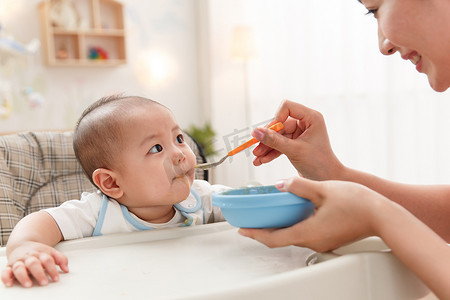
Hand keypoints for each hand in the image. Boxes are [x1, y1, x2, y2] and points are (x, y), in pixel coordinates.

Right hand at [1, 241, 68, 287]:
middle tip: (44, 282)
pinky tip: (10, 283)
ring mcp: (19, 261)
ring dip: (23, 276)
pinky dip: (6, 277)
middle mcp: (29, 257)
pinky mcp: (9, 266)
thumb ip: (60, 259)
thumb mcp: (50, 252)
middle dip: (39, 273)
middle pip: (34, 264)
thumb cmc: (37, 251)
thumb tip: (66, 269)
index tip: (56, 278)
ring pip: (19, 268)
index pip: (47, 260)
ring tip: (29, 284)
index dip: (52, 269)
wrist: (22, 244)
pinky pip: (6, 271)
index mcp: (40, 253)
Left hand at [238, 176, 383, 251]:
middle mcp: (314, 241)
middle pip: (281, 239)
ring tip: (267, 216)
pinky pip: (305, 234)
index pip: (274, 238)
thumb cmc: (358, 204)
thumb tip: (281, 184)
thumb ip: (298, 186)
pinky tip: (292, 214)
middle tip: (251, 223)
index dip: (256, 234)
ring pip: (293, 236)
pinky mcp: (329, 238)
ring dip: (278, 228)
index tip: (243, 230)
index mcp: (308, 232)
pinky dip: (293, 226)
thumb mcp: (323, 190)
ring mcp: (322, 242)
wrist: (384, 216)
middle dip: (264, 231)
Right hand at [252, 99, 342, 179]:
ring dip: (267, 147)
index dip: (276, 118)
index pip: (287, 107)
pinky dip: (271, 152)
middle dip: (267, 138)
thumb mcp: (294, 151)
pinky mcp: (295, 143)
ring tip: (257, 158)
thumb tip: (256, 132)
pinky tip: (262, 160)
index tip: (269, 132)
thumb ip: (274, 141)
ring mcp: (300, 133)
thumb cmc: (319, 163)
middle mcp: (305, 123)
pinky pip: (280, 144)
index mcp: (311, 118)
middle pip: (279, 124)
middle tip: (256, 148)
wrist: (327, 179)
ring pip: (277, 136)